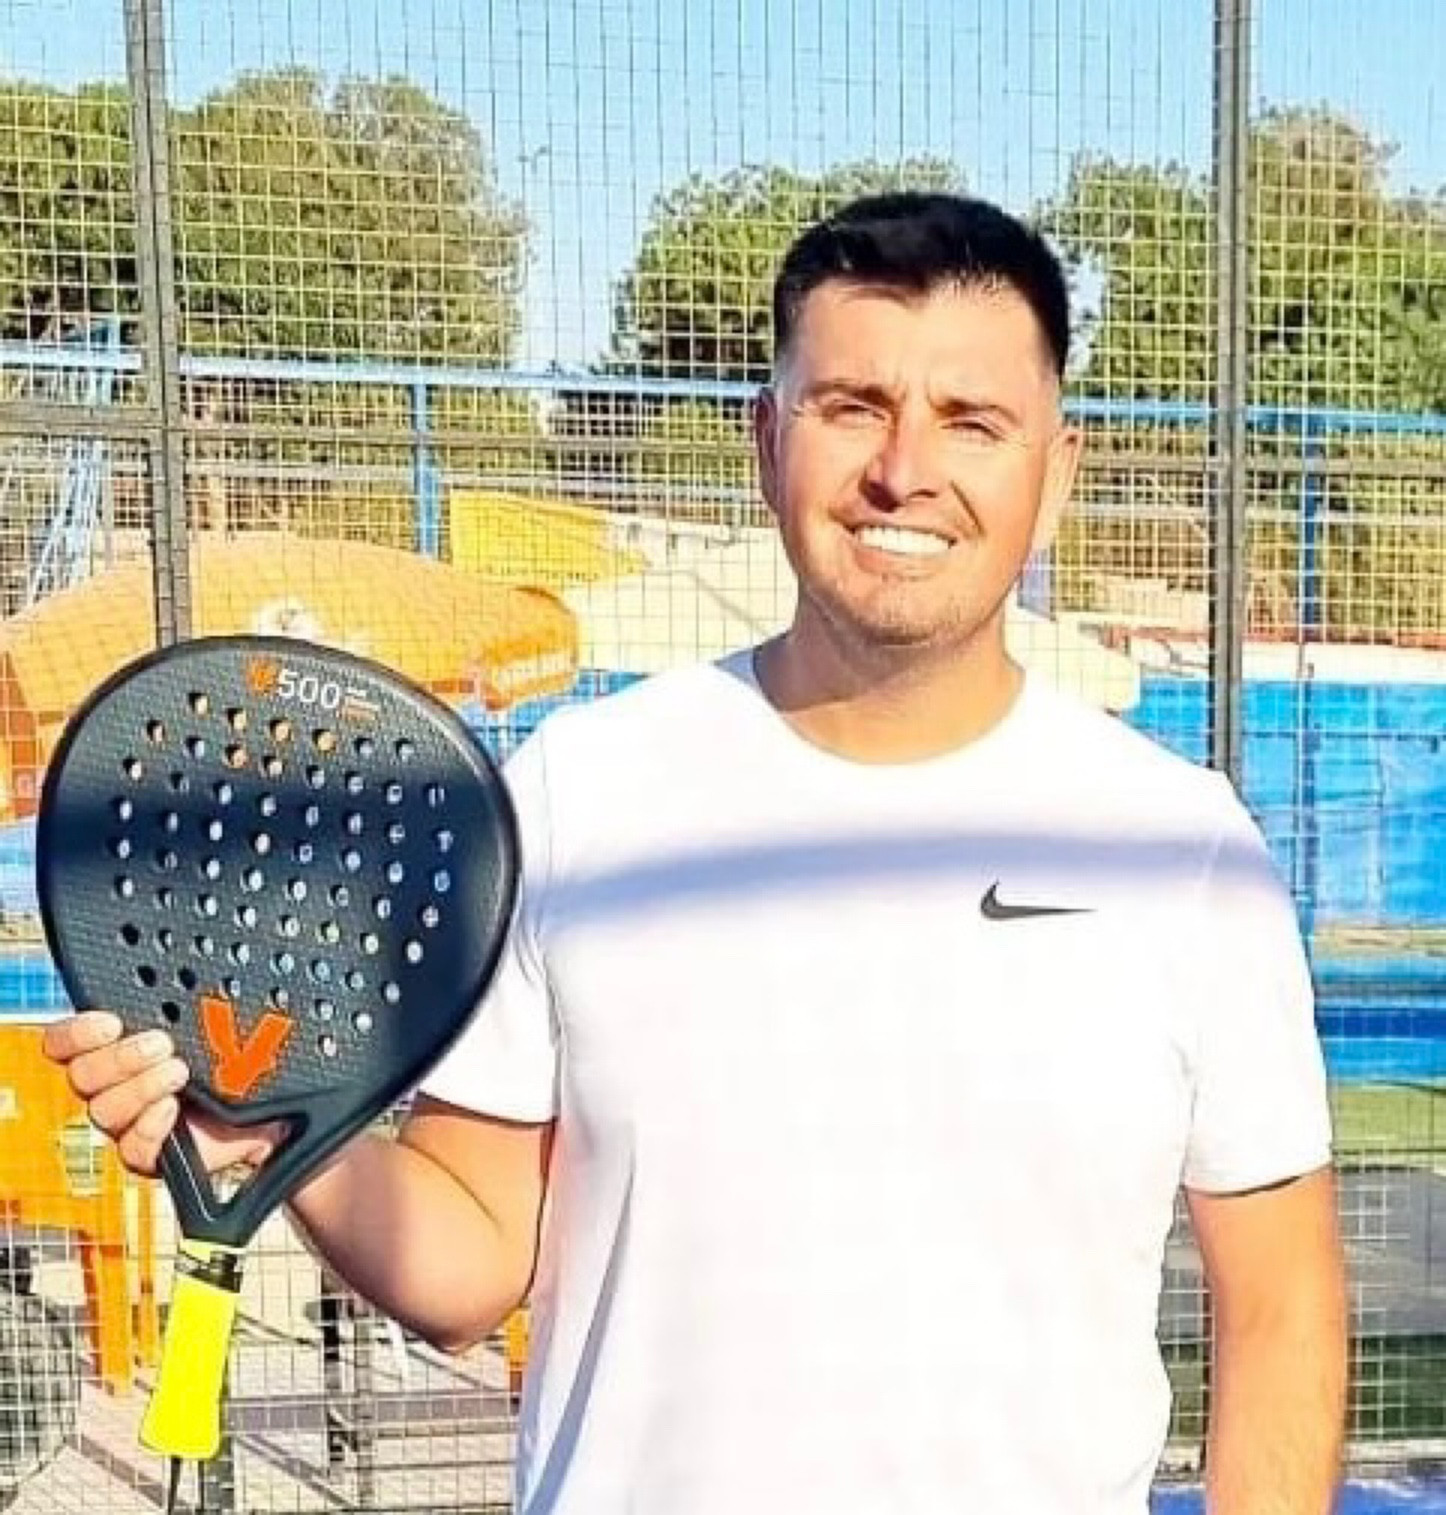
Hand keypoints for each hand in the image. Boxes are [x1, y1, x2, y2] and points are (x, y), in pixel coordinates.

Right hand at [41, 1012, 282, 1178]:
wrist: (275, 1108)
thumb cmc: (244, 1056)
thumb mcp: (224, 1018)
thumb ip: (198, 1001)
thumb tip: (194, 971)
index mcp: (121, 1046)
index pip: (68, 1041)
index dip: (77, 1032)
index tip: (111, 1022)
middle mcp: (117, 1084)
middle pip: (82, 1075)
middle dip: (119, 1058)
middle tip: (161, 1044)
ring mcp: (132, 1121)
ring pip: (103, 1110)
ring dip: (140, 1087)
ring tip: (179, 1072)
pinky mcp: (152, 1154)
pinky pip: (132, 1148)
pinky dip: (150, 1127)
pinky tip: (171, 1110)